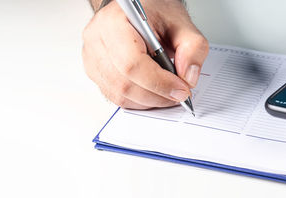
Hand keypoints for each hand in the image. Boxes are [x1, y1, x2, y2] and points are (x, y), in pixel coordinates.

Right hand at [82, 0, 208, 108]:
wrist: (136, 8)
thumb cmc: (152, 11)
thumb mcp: (180, 22)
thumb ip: (193, 48)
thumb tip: (188, 79)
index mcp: (115, 23)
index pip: (132, 64)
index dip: (159, 83)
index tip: (181, 89)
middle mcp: (97, 41)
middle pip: (125, 84)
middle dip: (158, 95)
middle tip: (179, 94)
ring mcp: (92, 59)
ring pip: (120, 95)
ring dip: (150, 101)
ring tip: (168, 93)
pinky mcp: (95, 72)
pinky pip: (117, 97)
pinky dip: (140, 101)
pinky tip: (153, 92)